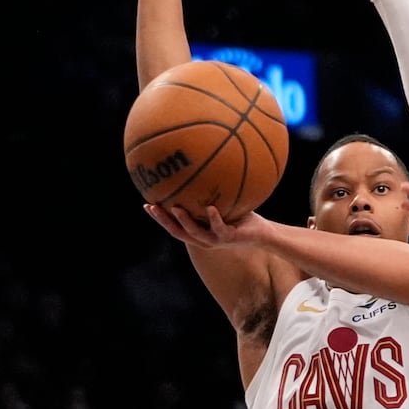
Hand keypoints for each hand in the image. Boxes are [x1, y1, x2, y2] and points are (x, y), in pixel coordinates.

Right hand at [143, 203, 266, 248]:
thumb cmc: (243, 216)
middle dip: (163, 220)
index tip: (145, 204)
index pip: (174, 225)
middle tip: (151, 206)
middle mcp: (204, 238)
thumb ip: (212, 193)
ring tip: (174, 207)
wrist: (263, 233)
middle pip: (177, 232)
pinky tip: (210, 207)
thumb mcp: (225, 203)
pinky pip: (220, 228)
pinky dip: (214, 218)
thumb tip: (203, 167)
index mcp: (199, 231)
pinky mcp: (229, 238)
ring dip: (183, 221)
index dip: (159, 217)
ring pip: (194, 233)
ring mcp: (216, 240)